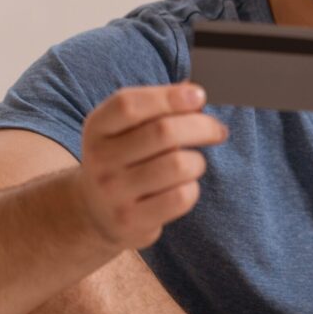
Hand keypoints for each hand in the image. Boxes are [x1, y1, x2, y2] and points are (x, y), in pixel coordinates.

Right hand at [73, 83, 227, 250]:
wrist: (94, 212)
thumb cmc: (125, 159)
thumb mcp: (126, 130)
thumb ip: (157, 109)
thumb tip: (195, 93)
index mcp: (98, 127)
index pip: (129, 104)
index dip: (170, 97)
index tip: (200, 96)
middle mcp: (100, 158)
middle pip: (164, 132)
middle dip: (203, 127)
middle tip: (218, 130)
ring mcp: (113, 192)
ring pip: (179, 165)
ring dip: (197, 161)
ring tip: (193, 163)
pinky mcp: (130, 219)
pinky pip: (181, 197)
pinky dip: (192, 189)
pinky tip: (183, 187)